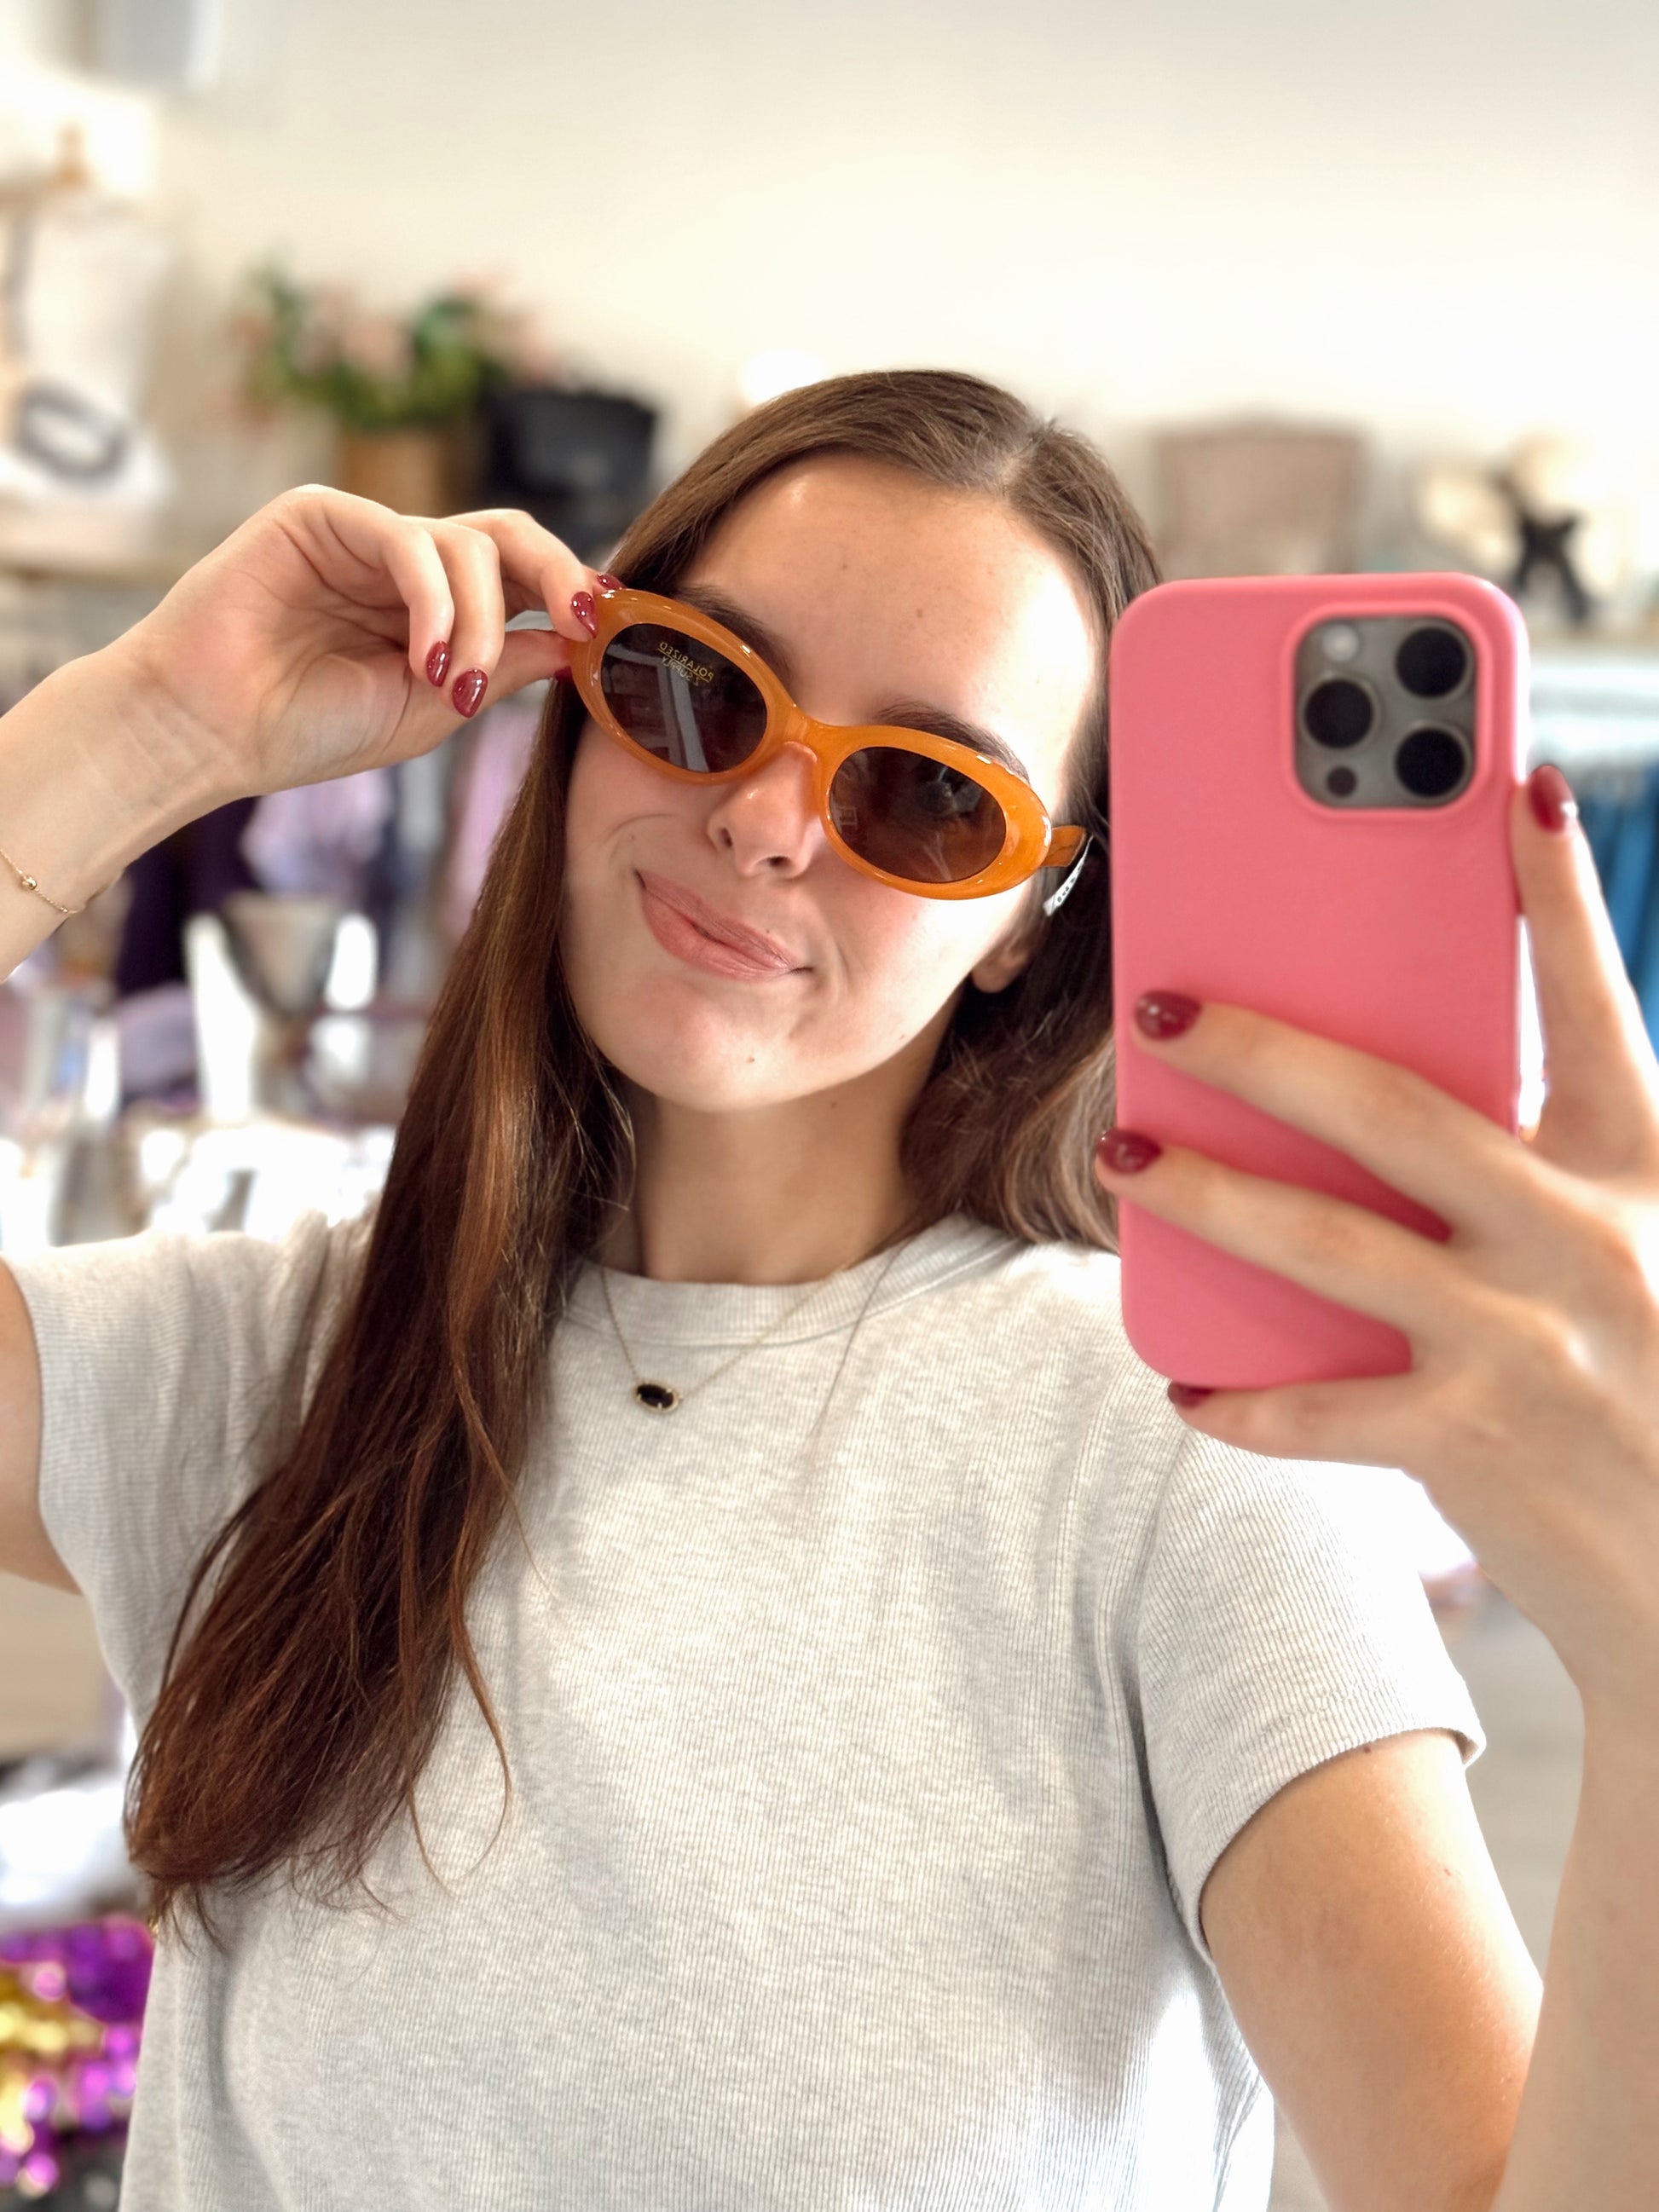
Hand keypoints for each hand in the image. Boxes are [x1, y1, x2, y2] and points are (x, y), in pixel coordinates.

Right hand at [109, 486, 602, 801]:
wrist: (212, 732)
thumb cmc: (308, 728)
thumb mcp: (434, 708)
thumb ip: (507, 668)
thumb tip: (579, 640)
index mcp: (437, 606)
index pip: (522, 579)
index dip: (574, 596)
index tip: (615, 633)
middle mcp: (406, 562)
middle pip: (510, 537)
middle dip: (563, 573)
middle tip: (588, 619)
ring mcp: (365, 534)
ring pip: (467, 543)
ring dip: (483, 621)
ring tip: (456, 684)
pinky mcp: (320, 514)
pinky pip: (407, 540)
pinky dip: (435, 602)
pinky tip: (425, 659)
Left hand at [1093, 767, 1658, 1720]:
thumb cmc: (1657, 1376)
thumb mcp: (1641, 1238)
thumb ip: (1554, 1160)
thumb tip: (1414, 1084)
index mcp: (1646, 1164)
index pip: (1599, 1005)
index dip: (1558, 894)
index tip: (1514, 782)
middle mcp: (1590, 1236)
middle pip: (1397, 1108)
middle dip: (1267, 1048)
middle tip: (1163, 1007)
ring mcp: (1529, 1339)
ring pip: (1330, 1242)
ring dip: (1210, 1194)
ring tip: (1123, 1156)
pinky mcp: (1475, 1442)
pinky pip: (1323, 1411)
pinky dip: (1244, 1401)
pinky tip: (1183, 1386)